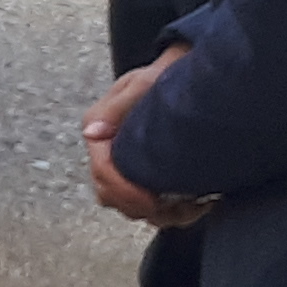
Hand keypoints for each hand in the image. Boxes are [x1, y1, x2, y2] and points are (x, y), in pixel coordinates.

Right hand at [83, 46, 213, 224]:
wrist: (180, 72)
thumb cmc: (164, 76)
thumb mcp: (144, 85)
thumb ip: (118, 106)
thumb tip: (91, 133)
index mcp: (99, 127)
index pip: (102, 171)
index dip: (126, 192)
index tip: (156, 202)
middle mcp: (105, 147)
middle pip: (110, 194)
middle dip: (143, 207)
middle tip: (180, 208)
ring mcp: (121, 161)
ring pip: (126, 205)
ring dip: (158, 213)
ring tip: (194, 206)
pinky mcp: (138, 171)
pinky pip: (143, 204)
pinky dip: (167, 211)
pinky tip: (196, 203)